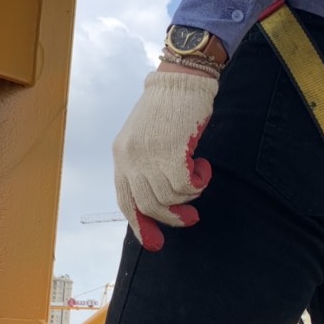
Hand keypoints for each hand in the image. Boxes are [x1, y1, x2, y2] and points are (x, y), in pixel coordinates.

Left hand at [112, 70, 217, 250]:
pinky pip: (186, 186)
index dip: (140, 224)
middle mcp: (130, 158)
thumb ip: (144, 166)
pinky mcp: (171, 152)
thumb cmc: (167, 108)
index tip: (154, 243)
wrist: (180, 80)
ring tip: (197, 175)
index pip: (125, 200)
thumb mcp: (144, 138)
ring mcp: (149, 156)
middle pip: (148, 205)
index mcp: (120, 155)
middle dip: (170, 218)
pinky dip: (199, 181)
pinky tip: (203, 166)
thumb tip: (155, 202)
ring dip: (188, 194)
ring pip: (170, 197)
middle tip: (191, 218)